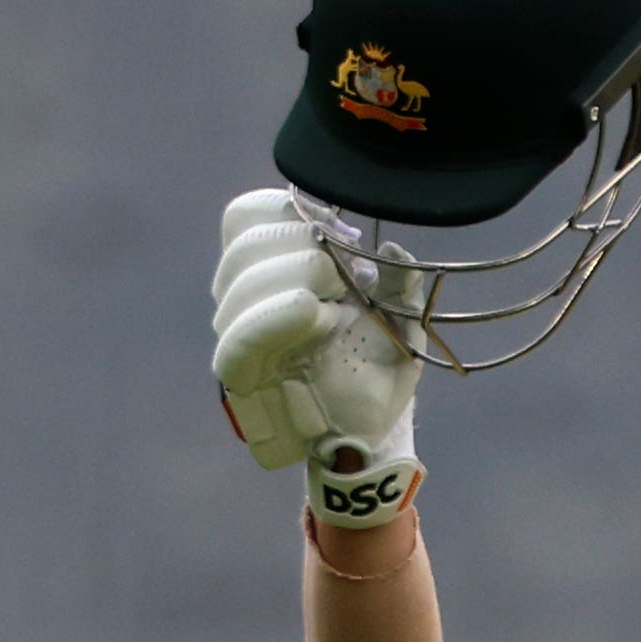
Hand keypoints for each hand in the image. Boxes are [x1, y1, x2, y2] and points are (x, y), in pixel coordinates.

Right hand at [209, 188, 428, 530]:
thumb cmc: (376, 368)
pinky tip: (317, 317)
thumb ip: (401, 282)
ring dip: (294, 280)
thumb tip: (395, 249)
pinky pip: (237, 335)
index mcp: (279, 270)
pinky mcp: (239, 371)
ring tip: (334, 307)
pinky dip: (279, 317)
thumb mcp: (402, 321)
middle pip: (248, 244)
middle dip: (301, 249)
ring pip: (238, 283)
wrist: (367, 430)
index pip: (247, 216)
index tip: (336, 232)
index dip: (285, 211)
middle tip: (344, 278)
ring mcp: (240, 331)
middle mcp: (249, 295)